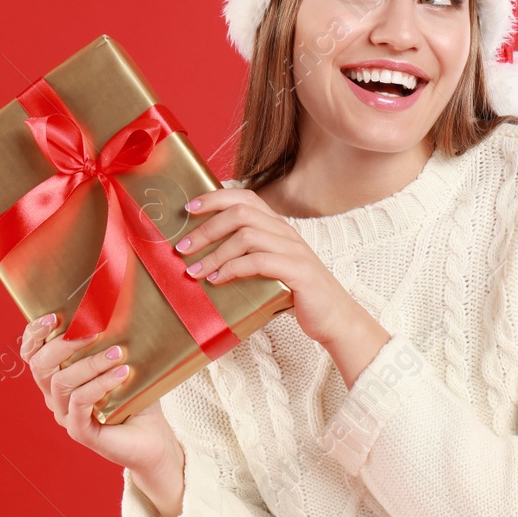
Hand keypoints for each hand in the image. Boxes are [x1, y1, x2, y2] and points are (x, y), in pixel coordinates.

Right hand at [19, 313, 184, 516]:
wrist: (154, 437)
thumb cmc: (135, 397)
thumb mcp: (118, 362)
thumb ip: (107, 340)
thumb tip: (110, 305)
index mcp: (57, 377)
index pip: (32, 354)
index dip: (34, 334)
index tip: (53, 316)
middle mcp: (54, 397)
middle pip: (39, 366)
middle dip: (62, 344)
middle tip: (93, 332)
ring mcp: (65, 416)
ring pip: (61, 383)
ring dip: (90, 363)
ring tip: (117, 353)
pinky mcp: (80, 432)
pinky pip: (80, 403)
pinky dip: (100, 384)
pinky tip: (121, 374)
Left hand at [174, 188, 376, 355]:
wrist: (335, 319)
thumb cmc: (295, 294)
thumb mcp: (268, 268)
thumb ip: (244, 255)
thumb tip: (201, 256)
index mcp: (277, 226)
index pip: (245, 197)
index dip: (214, 198)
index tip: (188, 209)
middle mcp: (285, 232)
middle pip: (240, 213)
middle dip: (206, 228)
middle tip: (182, 248)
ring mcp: (293, 249)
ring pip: (246, 236)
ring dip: (214, 253)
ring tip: (194, 271)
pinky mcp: (298, 271)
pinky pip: (258, 261)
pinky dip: (232, 269)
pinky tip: (217, 281)